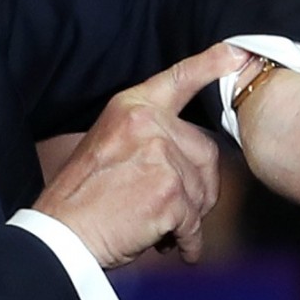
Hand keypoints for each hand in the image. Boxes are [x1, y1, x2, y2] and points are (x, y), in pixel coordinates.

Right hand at [34, 43, 249, 266]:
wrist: (62, 233)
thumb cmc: (79, 198)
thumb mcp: (106, 146)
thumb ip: (145, 137)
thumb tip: (185, 155)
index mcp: (131, 107)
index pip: (178, 80)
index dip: (210, 65)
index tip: (236, 53)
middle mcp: (149, 124)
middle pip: (205, 151)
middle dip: (198, 186)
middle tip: (175, 208)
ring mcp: (161, 156)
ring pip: (203, 190)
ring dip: (189, 216)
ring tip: (161, 227)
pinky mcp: (170, 192)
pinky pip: (195, 221)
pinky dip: (187, 240)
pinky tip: (173, 245)